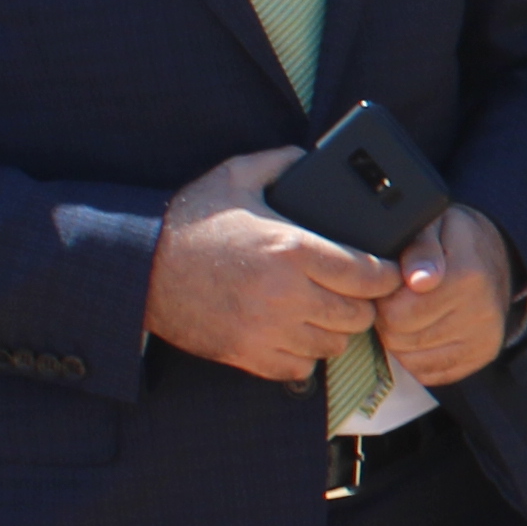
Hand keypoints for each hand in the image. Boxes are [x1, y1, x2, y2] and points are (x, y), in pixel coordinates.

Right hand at [147, 148, 401, 383]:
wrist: (140, 268)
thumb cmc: (190, 221)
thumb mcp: (235, 176)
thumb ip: (281, 162)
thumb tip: (313, 157)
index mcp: (291, 249)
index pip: (369, 275)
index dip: (385, 274)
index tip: (386, 270)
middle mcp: (286, 294)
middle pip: (358, 315)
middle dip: (362, 303)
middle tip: (353, 291)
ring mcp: (267, 330)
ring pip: (334, 346)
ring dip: (335, 330)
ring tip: (325, 311)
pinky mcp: (248, 355)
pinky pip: (302, 369)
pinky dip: (305, 354)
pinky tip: (296, 332)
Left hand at [372, 203, 515, 386]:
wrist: (496, 254)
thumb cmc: (453, 238)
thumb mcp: (434, 225)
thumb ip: (421, 248)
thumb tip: (419, 280)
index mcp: (467, 276)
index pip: (396, 313)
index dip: (383, 299)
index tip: (392, 284)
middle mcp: (481, 312)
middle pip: (400, 339)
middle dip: (390, 321)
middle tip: (399, 300)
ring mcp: (483, 339)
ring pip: (411, 360)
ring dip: (402, 340)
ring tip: (412, 314)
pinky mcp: (481, 357)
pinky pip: (429, 373)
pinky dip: (417, 356)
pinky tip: (424, 331)